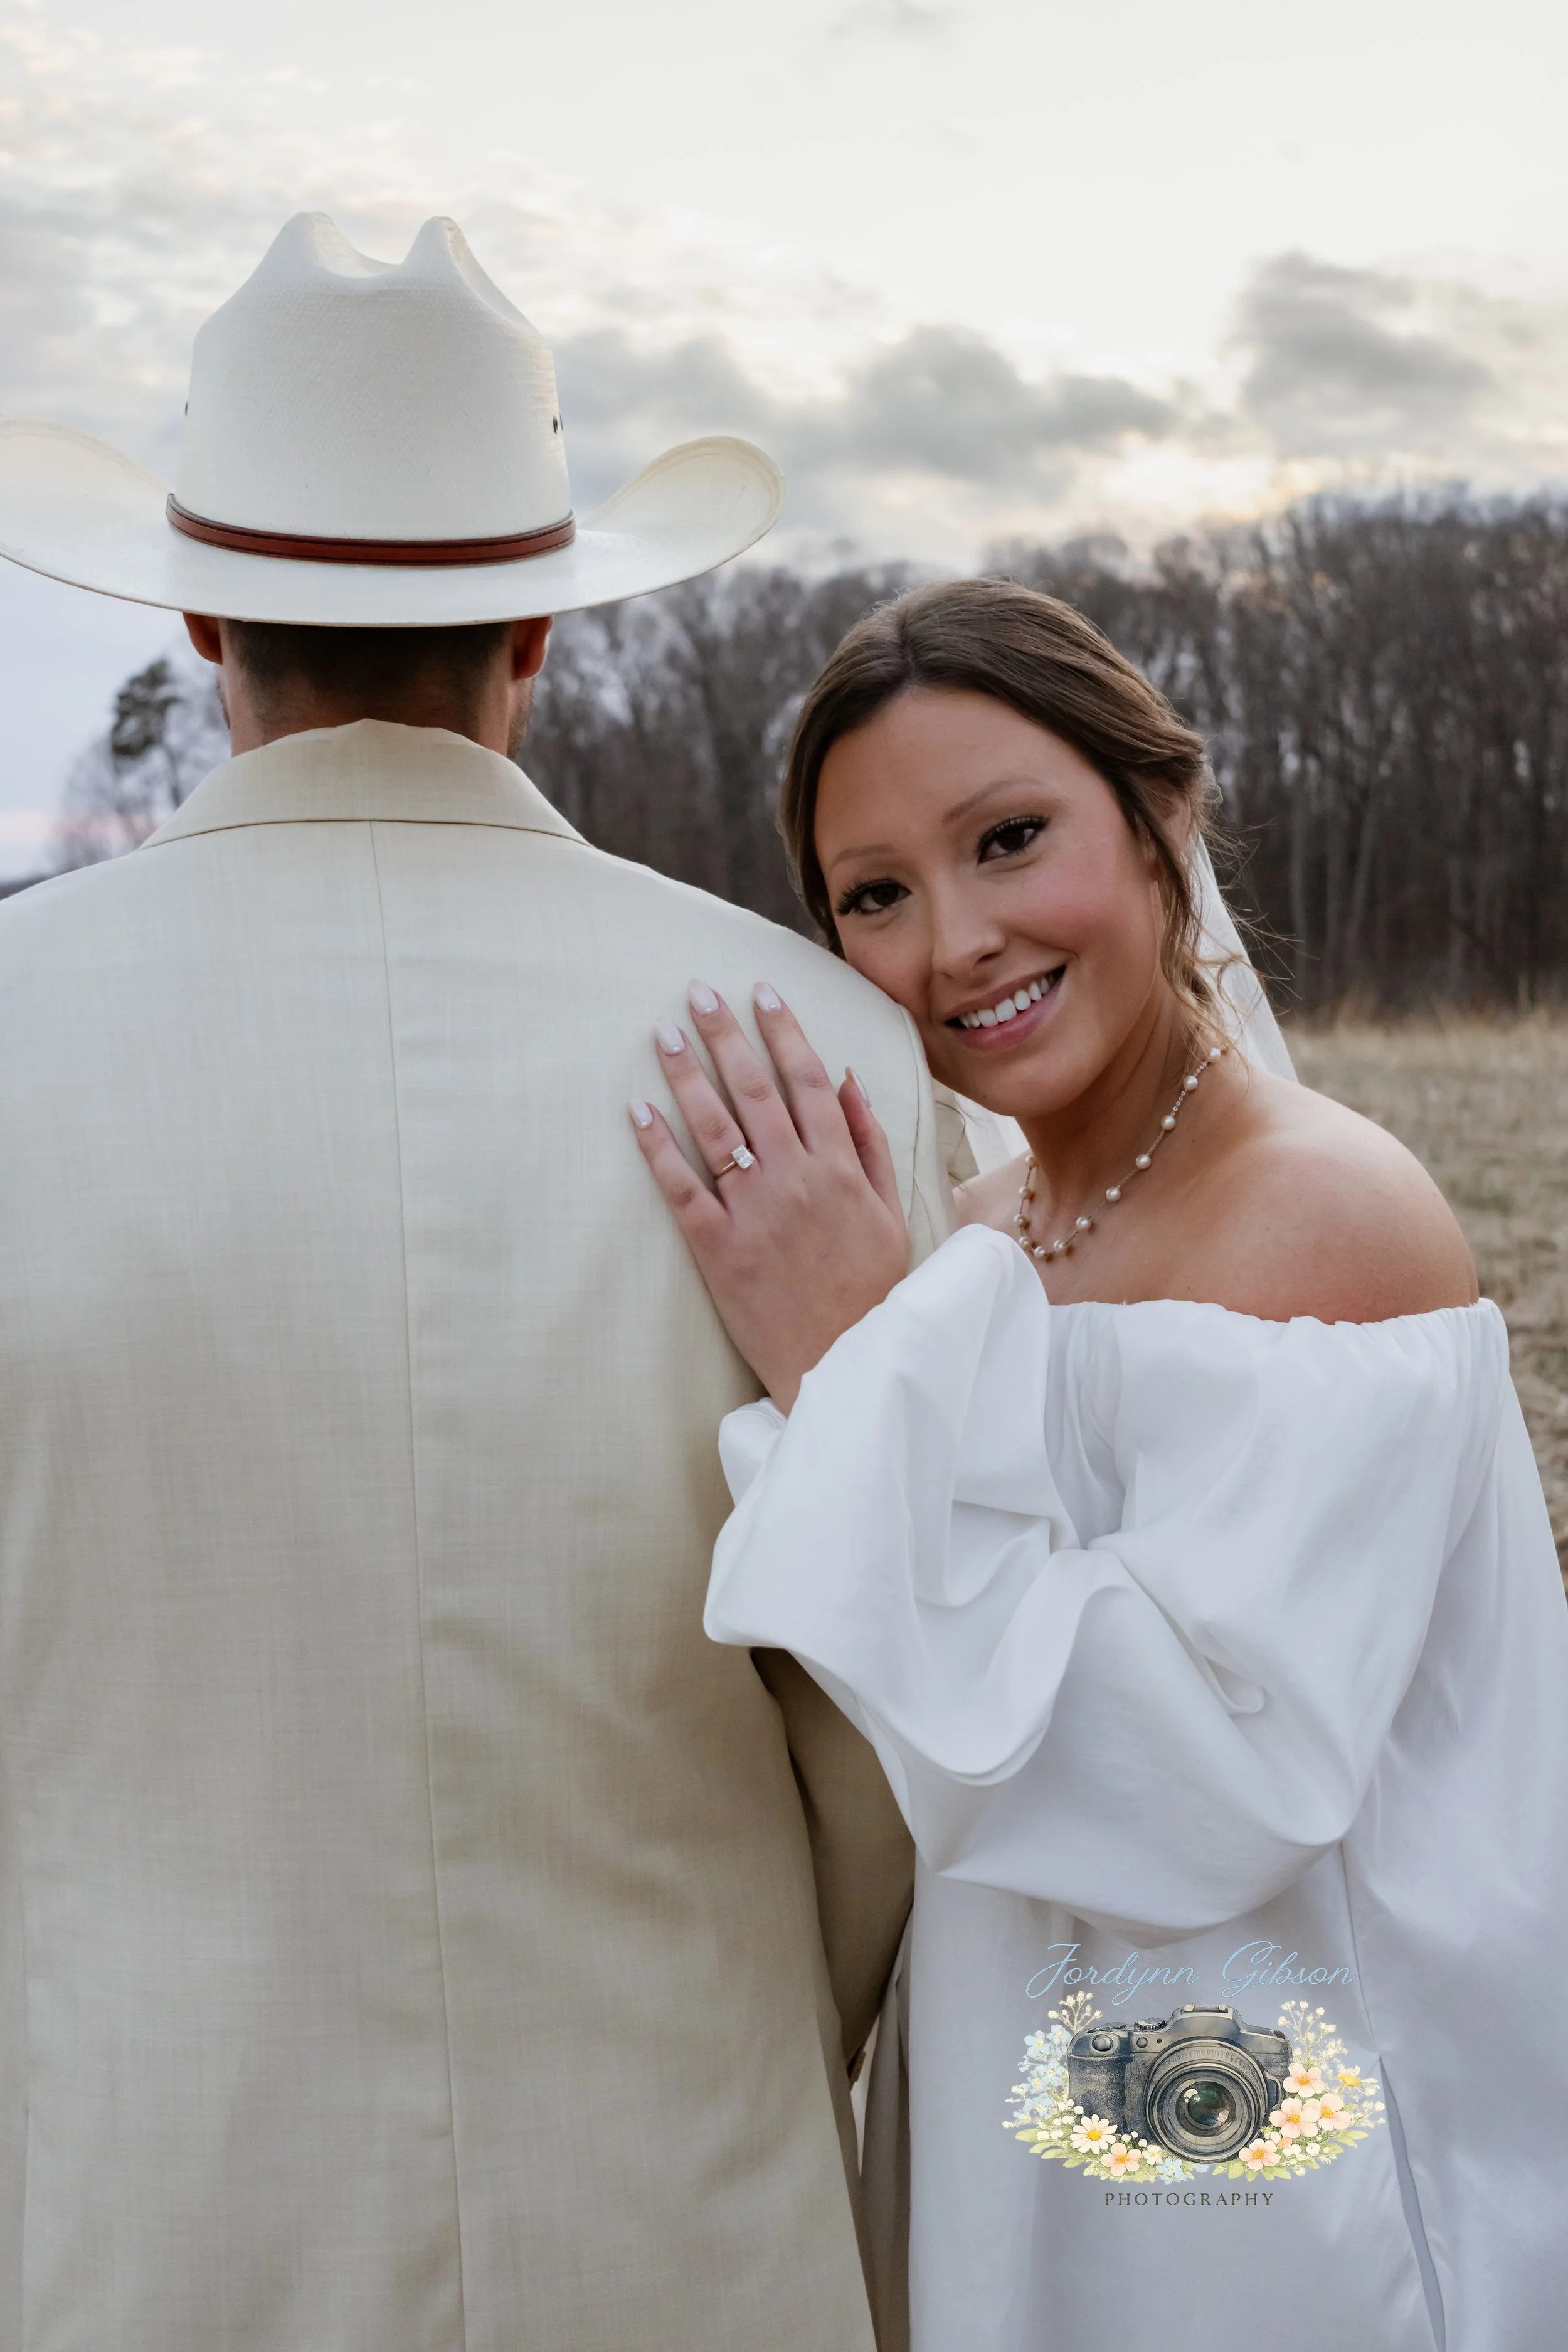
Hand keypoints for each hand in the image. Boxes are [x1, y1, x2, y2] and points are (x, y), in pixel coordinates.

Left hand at [630, 981, 908, 1410]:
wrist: (844, 1365)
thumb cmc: (872, 1290)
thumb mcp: (891, 1213)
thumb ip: (870, 1144)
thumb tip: (847, 1079)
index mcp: (840, 1168)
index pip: (807, 1080)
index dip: (783, 1031)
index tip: (762, 992)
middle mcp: (795, 1180)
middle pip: (755, 1090)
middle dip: (726, 1034)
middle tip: (698, 991)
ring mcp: (754, 1212)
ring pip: (715, 1128)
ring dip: (688, 1074)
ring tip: (664, 1033)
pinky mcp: (717, 1248)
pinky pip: (682, 1187)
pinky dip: (659, 1146)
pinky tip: (639, 1109)